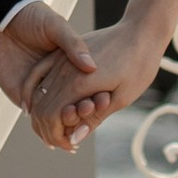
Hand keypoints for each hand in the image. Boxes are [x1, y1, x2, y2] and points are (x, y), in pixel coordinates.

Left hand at [0, 0, 97, 146]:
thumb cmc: (32, 17)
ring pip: (58, 115)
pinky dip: (49, 127)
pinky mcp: (21, 95)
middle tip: (96, 113)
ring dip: (70, 123)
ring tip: (81, 124)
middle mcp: (55, 79)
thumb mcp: (57, 26)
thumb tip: (90, 66)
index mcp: (67, 64)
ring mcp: (39, 88)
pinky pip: (37, 117)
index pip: (85, 86)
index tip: (108, 99)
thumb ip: (72, 44)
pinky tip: (61, 130)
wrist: (1, 18)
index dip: (96, 94)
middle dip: (85, 113)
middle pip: (73, 104)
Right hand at [26, 4, 167, 150]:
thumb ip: (94, 118)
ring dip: (43, 114)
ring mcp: (61, 59)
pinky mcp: (63, 52)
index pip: (51, 117)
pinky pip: (40, 74)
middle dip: (49, 129)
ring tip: (59, 128)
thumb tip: (74, 139)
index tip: (72, 146)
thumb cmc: (138, 65)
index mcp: (78, 83)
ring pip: (38, 93)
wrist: (141, 31)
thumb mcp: (121, 98)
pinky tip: (38, 104)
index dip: (57, 136)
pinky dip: (37, 92)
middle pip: (41, 107)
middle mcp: (63, 70)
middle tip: (66, 142)